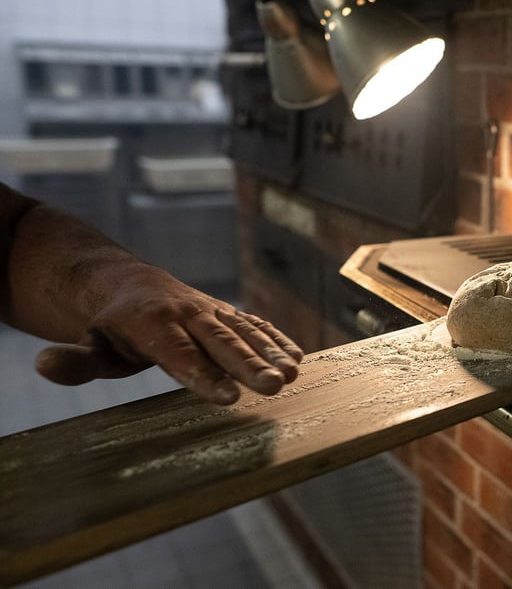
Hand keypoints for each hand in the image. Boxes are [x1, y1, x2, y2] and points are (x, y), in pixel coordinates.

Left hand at [33, 269, 303, 404]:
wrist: (129, 283)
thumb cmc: (111, 327)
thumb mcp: (89, 343)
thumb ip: (75, 360)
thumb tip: (43, 364)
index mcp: (151, 323)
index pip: (179, 354)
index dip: (204, 375)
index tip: (229, 396)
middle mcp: (187, 313)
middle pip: (220, 342)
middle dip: (249, 364)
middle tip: (274, 385)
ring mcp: (211, 310)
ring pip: (243, 331)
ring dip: (271, 353)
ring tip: (293, 374)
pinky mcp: (226, 312)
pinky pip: (255, 324)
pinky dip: (277, 339)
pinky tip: (298, 358)